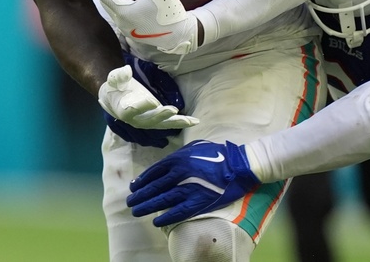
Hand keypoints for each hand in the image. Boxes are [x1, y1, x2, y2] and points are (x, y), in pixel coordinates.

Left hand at [96, 0, 200, 54]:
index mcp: (123, 12)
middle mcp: (121, 22)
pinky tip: (126, 0)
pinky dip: (117, 6)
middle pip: (104, 3)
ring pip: (112, 11)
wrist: (180, 36)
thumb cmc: (170, 14)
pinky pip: (119, 16)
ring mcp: (127, 29)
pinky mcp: (134, 33)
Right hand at [103, 53, 196, 147]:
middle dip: (162, 116)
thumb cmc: (115, 88)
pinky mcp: (156, 119)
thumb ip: (119, 76)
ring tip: (191, 121)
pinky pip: (168, 122)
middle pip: (150, 120)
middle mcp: (136, 119)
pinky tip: (194, 121)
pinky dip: (181, 122)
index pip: (133, 110)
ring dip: (177, 122)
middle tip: (173, 110)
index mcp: (123, 109)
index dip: (143, 106)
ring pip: (162, 124)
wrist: (115, 99)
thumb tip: (126, 70)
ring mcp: (147, 121)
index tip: (153, 102)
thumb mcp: (114, 79)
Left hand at [126, 140, 259, 226]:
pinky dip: (165, 218)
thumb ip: (178, 155)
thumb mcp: (195, 147)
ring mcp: (188, 189)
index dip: (141, 181)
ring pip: (162, 201)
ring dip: (147, 207)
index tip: (133, 188)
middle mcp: (179, 174)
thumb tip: (163, 165)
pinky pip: (177, 212)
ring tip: (137, 212)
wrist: (239, 165)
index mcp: (178, 159)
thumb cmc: (218, 155)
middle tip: (130, 202)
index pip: (153, 173)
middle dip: (139, 196)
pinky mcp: (198, 202)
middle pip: (154, 188)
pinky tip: (157, 222)